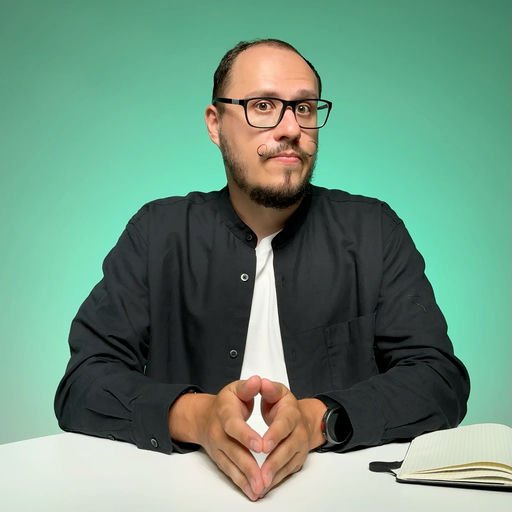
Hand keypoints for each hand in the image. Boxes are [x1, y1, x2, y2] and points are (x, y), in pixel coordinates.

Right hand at [168, 375, 264, 500]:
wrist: (204, 417)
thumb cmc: (227, 402)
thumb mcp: (236, 389)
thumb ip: (248, 387)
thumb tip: (257, 381)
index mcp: (224, 413)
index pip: (234, 425)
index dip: (246, 435)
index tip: (261, 445)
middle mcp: (218, 432)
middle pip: (233, 450)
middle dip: (248, 465)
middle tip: (262, 478)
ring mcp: (217, 447)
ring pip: (231, 465)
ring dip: (245, 479)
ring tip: (260, 490)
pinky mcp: (219, 458)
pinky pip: (230, 472)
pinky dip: (241, 483)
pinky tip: (252, 492)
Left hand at [259, 378, 326, 494]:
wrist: (303, 418)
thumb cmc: (284, 404)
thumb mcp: (277, 392)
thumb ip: (268, 389)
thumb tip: (260, 382)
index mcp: (292, 413)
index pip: (284, 424)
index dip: (275, 434)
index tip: (263, 445)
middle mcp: (299, 432)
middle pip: (288, 448)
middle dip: (274, 461)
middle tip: (261, 473)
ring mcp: (300, 448)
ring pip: (288, 463)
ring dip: (275, 474)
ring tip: (260, 484)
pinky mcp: (297, 460)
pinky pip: (287, 472)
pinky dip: (276, 480)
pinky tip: (265, 486)